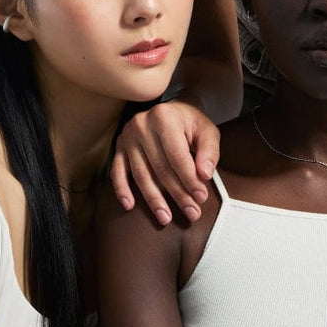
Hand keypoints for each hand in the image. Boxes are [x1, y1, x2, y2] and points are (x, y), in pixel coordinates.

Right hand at [111, 101, 219, 224]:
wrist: (170, 109)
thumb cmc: (189, 122)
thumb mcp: (206, 130)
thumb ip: (209, 151)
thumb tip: (204, 175)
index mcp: (165, 117)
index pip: (177, 156)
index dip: (190, 179)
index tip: (201, 198)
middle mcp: (142, 125)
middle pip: (160, 168)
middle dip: (177, 194)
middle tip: (190, 212)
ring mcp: (128, 136)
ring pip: (141, 174)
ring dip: (154, 200)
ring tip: (165, 217)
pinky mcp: (119, 146)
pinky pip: (118, 172)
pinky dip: (122, 190)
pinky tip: (130, 206)